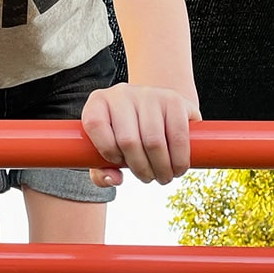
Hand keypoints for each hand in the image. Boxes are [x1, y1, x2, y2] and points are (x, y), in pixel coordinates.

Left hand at [81, 83, 200, 186]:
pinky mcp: (174, 99)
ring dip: (161, 168)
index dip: (106, 150)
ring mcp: (149, 94)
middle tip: (148, 178)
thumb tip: (114, 179)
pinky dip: (178, 159)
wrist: (159, 110)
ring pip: (153, 140)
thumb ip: (102, 171)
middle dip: (140, 169)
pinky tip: (177, 168)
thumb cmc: (128, 134)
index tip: (119, 162)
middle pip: (127, 140)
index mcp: (99, 102)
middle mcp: (121, 93)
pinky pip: (177, 135)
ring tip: (163, 176)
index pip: (94, 124)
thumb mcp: (108, 150)